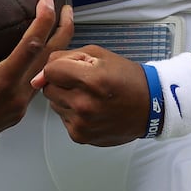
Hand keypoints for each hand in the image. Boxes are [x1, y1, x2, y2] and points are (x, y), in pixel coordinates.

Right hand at [0, 0, 72, 159]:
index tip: (47, 1)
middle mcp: (16, 96)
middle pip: (50, 60)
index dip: (43, 21)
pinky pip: (38, 86)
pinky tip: (42, 56)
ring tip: (60, 28)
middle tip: (67, 8)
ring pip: (46, 74)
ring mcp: (19, 107)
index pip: (31, 47)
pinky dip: (44, 67)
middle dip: (63, 32)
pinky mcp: (17, 113)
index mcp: (1, 83)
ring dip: (56, 50)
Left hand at [32, 45, 151, 146]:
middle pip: (48, 89)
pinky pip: (62, 119)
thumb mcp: (99, 54)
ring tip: (88, 96)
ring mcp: (82, 123)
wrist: (151, 106)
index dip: (58, 67)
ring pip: (53, 104)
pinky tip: (90, 109)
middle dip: (60, 82)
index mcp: (91, 80)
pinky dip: (71, 113)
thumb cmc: (127, 78)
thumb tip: (40, 75)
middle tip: (81, 82)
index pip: (51, 70)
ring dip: (65, 98)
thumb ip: (65, 58)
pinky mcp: (80, 136)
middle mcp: (85, 104)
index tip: (69, 69)